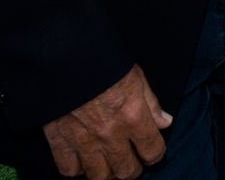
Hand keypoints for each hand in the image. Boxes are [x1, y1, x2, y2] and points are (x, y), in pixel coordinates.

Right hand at [41, 64, 170, 179]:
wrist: (65, 55)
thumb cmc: (102, 61)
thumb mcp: (136, 76)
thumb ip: (151, 103)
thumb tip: (164, 122)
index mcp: (133, 116)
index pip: (152, 151)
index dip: (155, 154)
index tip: (151, 150)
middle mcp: (110, 134)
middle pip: (127, 171)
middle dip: (132, 168)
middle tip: (130, 159)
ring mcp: (84, 140)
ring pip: (100, 176)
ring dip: (106, 172)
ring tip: (108, 162)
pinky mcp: (60, 140)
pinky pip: (69, 170)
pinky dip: (76, 168)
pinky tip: (82, 158)